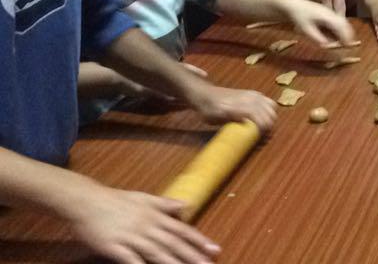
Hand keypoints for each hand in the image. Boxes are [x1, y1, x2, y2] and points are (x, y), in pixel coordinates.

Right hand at [66, 183, 220, 262]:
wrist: (85, 200)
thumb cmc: (115, 200)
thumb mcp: (144, 198)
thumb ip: (165, 204)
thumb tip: (186, 205)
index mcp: (156, 215)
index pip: (182, 229)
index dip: (199, 240)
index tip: (215, 249)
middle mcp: (147, 226)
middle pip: (173, 243)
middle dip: (192, 256)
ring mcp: (131, 236)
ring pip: (156, 253)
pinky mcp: (113, 246)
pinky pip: (130, 259)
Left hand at [188, 84, 275, 134]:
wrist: (205, 95)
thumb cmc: (209, 110)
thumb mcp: (217, 118)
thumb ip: (232, 120)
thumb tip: (248, 125)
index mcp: (241, 106)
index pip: (260, 117)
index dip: (264, 128)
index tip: (262, 136)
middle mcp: (250, 98)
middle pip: (269, 112)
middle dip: (269, 124)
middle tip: (262, 134)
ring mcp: (253, 94)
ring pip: (271, 106)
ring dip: (270, 116)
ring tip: (264, 125)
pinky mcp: (253, 93)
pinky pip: (268, 101)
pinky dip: (269, 109)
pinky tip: (262, 115)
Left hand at [284, 0, 355, 48]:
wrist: (294, 4)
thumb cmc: (299, 16)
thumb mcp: (306, 29)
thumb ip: (317, 38)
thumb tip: (327, 46)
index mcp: (327, 16)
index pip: (341, 26)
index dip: (346, 36)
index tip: (347, 45)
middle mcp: (331, 13)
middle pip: (345, 23)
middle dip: (348, 34)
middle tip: (348, 45)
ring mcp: (330, 12)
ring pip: (343, 21)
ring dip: (345, 31)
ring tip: (344, 41)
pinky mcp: (328, 13)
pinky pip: (339, 20)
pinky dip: (341, 28)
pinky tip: (337, 34)